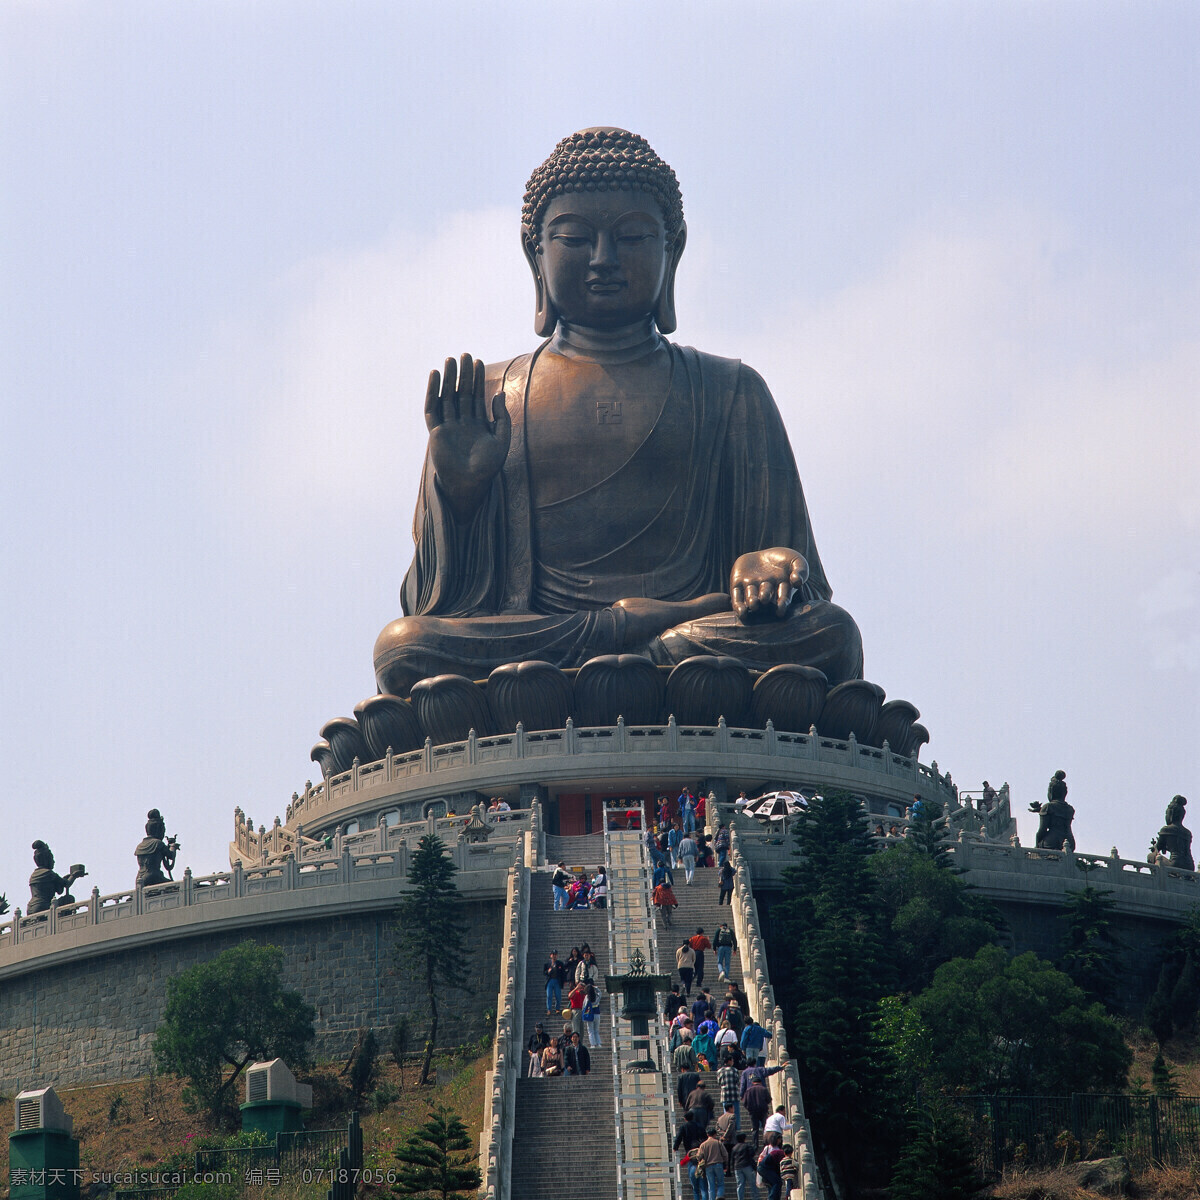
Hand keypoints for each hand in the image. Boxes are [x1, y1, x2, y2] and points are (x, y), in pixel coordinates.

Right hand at [425, 353, 511, 520]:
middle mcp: (462, 423)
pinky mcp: (435, 431)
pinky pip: (432, 408)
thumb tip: (499, 393)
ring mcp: (448, 426)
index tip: (479, 362)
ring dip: (448, 379)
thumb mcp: (502, 439)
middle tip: (465, 355)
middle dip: (463, 374)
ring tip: (450, 360)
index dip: (477, 379)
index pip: (476, 396)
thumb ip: (501, 417)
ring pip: (447, 397)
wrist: (470, 483)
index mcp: (477, 424)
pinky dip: (433, 392)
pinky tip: (435, 376)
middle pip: (461, 393)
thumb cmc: (488, 466)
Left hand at [730, 547, 808, 620]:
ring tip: (754, 603)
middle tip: (765, 599)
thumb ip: (800, 570)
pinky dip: (738, 606)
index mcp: (781, 588)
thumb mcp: (797, 561)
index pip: (782, 597)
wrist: (765, 554)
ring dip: (752, 601)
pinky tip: (741, 611)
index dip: (781, 604)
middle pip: (765, 596)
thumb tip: (798, 582)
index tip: (780, 610)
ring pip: (751, 597)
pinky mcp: (737, 584)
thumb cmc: (785, 560)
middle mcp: (766, 591)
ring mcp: (751, 588)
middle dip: (764, 598)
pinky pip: (736, 597)